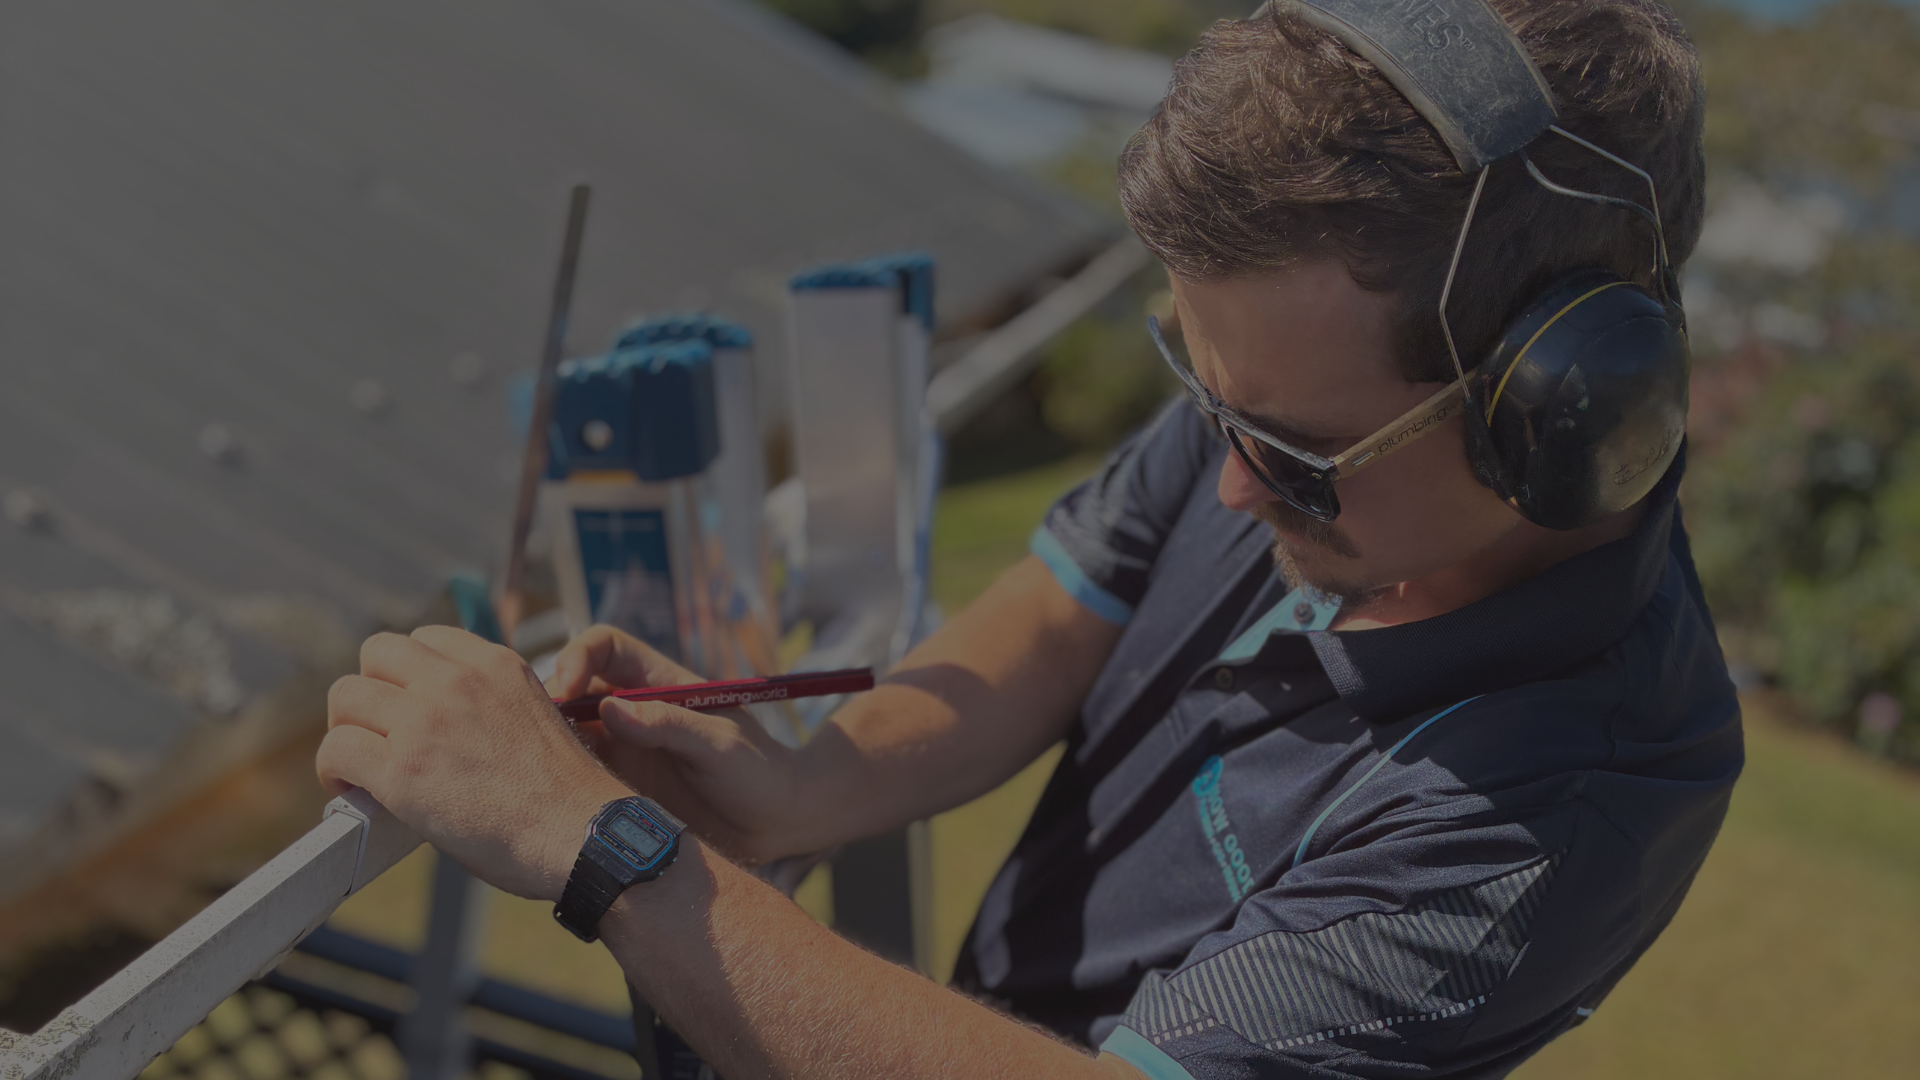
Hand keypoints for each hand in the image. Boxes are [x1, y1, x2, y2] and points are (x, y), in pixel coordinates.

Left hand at [318, 625, 629, 900]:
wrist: (581, 833)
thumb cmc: (565, 795)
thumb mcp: (534, 715)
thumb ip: (485, 705)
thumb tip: (441, 726)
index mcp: (494, 664)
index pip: (424, 638)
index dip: (409, 673)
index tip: (410, 705)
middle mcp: (456, 681)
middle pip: (376, 652)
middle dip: (372, 690)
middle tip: (379, 731)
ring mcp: (425, 721)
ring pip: (345, 696)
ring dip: (348, 729)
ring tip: (361, 764)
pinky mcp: (401, 769)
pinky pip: (337, 749)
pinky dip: (336, 771)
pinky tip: (353, 790)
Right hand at [546, 626, 805, 862]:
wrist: (774, 826)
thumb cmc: (759, 774)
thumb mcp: (721, 745)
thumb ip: (669, 725)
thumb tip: (609, 709)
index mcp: (657, 683)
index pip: (605, 647)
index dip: (578, 657)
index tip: (567, 689)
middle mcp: (632, 712)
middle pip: (572, 687)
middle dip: (547, 701)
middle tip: (535, 733)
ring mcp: (620, 749)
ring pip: (563, 732)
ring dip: (544, 741)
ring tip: (533, 766)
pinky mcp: (613, 787)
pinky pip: (571, 774)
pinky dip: (552, 779)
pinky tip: (546, 796)